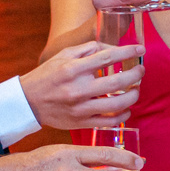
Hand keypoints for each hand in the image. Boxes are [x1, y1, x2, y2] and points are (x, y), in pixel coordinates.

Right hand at [19, 41, 145, 128]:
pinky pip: (109, 121)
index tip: (140, 49)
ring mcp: (80, 108)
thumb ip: (88, 49)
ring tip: (136, 90)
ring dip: (133, 96)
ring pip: (118, 104)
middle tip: (141, 71)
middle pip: (118, 81)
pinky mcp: (81, 122)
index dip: (128, 51)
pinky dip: (123, 115)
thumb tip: (113, 48)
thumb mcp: (63, 55)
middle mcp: (78, 88)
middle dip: (136, 75)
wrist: (28, 102)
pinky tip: (126, 109)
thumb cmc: (47, 75)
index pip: (107, 57)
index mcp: (73, 68)